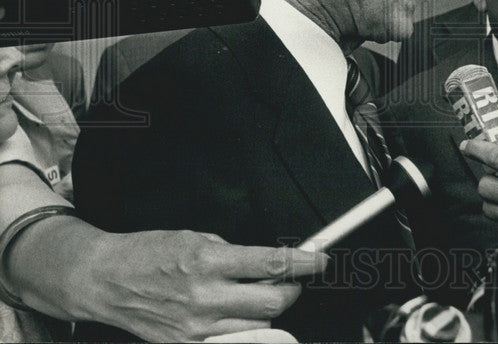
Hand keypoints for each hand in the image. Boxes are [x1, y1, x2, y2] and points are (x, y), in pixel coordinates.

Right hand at [70, 228, 326, 341]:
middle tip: (289, 279)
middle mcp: (204, 297)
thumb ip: (233, 253)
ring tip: (256, 295)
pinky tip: (237, 316)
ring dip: (267, 311)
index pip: (271, 263)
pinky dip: (243, 330)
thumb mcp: (196, 237)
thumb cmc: (148, 253)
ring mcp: (195, 327)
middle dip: (290, 288)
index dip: (303, 262)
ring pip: (258, 326)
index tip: (319, 259)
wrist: (105, 280)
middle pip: (273, 302)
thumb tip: (269, 263)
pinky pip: (232, 342)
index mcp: (207, 262)